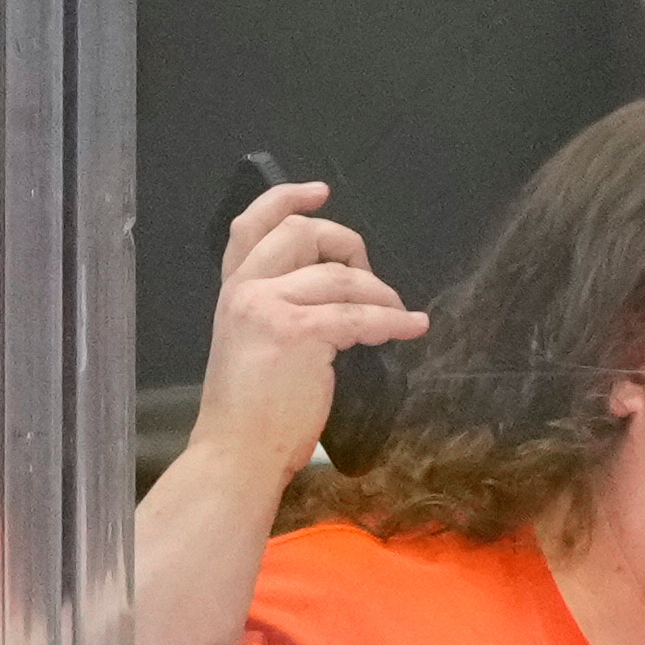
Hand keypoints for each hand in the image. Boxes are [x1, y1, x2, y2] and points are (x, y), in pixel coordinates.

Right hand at [188, 179, 424, 482]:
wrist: (237, 452)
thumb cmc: (254, 413)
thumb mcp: (255, 345)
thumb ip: (280, 309)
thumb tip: (335, 291)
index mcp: (233, 290)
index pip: (250, 225)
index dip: (287, 199)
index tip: (321, 191)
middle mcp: (245, 290)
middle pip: (303, 234)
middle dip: (349, 245)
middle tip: (373, 278)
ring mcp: (267, 307)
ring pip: (340, 276)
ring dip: (380, 292)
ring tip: (398, 314)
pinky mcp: (297, 333)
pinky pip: (360, 314)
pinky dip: (394, 320)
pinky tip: (412, 327)